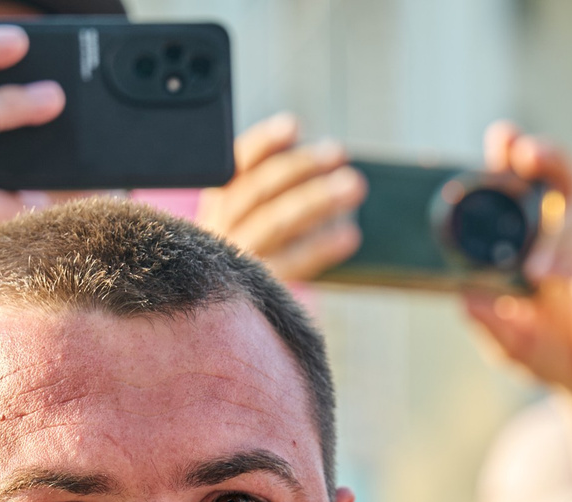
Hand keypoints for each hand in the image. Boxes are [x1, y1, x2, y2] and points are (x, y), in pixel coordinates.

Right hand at [194, 114, 366, 280]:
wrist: (227, 305)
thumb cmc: (258, 246)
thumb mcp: (257, 212)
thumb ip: (280, 185)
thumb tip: (327, 155)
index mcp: (218, 201)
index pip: (235, 164)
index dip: (263, 143)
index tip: (293, 126)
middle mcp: (220, 227)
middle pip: (258, 191)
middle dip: (300, 167)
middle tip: (338, 152)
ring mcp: (236, 259)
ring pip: (276, 223)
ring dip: (316, 200)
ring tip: (353, 185)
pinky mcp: (256, 290)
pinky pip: (291, 264)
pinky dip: (322, 248)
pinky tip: (349, 236)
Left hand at [462, 124, 571, 433]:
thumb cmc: (547, 351)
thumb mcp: (507, 342)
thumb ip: (488, 323)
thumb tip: (465, 298)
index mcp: (523, 234)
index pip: (511, 186)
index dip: (501, 159)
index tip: (492, 142)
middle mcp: (555, 225)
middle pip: (550, 172)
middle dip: (536, 155)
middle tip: (520, 151)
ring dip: (554, 231)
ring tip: (536, 272)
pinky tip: (558, 276)